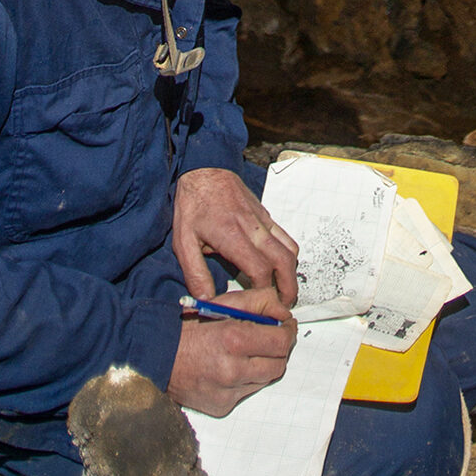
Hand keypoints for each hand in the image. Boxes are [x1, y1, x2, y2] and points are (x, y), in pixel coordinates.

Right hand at [168, 285, 296, 415]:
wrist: (157, 358)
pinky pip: (248, 392)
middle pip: (280, 364)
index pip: (282, 341)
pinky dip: (246, 379)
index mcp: (234, 339)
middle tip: (271, 338)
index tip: (285, 325)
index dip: (288, 331)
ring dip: (264, 364)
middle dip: (279, 349)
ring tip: (248, 352)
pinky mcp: (222, 406)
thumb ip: (259, 302)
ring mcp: (228, 392)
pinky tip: (231, 367)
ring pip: (266, 379)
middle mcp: (233, 370)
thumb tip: (283, 311)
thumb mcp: (223, 303)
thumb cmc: (189, 328)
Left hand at [172, 167, 298, 304]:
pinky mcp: (266, 216)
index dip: (262, 291)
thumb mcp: (183, 241)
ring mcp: (263, 221)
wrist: (206, 170)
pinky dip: (288, 254)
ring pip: (290, 249)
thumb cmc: (193, 205)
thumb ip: (195, 272)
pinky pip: (285, 237)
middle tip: (284, 304)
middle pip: (283, 262)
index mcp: (233, 237)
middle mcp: (254, 229)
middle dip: (287, 287)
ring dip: (291, 272)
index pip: (259, 270)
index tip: (256, 304)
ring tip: (284, 288)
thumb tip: (205, 299)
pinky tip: (279, 264)